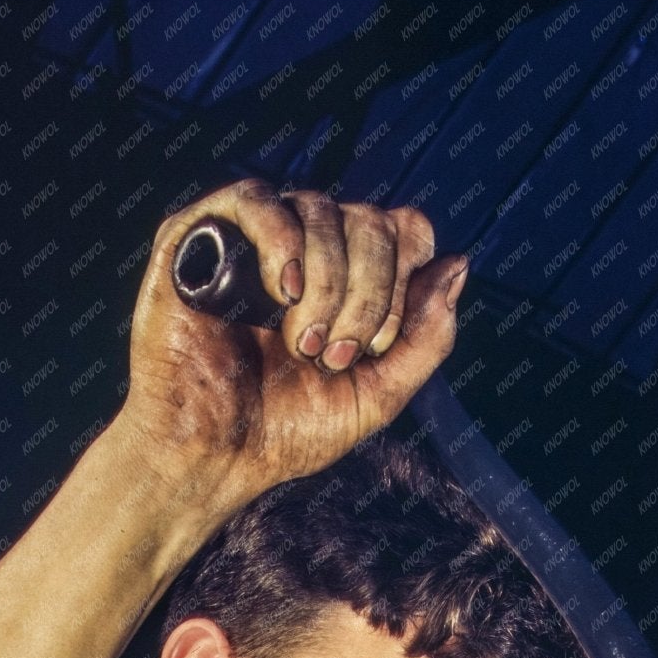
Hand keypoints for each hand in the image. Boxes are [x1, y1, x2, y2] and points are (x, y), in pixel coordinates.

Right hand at [115, 178, 468, 524]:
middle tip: (335, 354)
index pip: (402, 229)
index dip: (405, 276)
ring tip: (303, 343)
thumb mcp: (377, 394)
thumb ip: (424, 338)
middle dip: (367, 292)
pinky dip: (282, 239)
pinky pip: (253, 198)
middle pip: (369, 218)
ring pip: (318, 207)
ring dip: (328, 282)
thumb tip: (458, 264)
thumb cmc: (285, 432)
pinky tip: (284, 290)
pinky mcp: (198, 240)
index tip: (377, 345)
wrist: (212, 459)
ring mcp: (251, 240)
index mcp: (347, 278)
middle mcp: (304, 249)